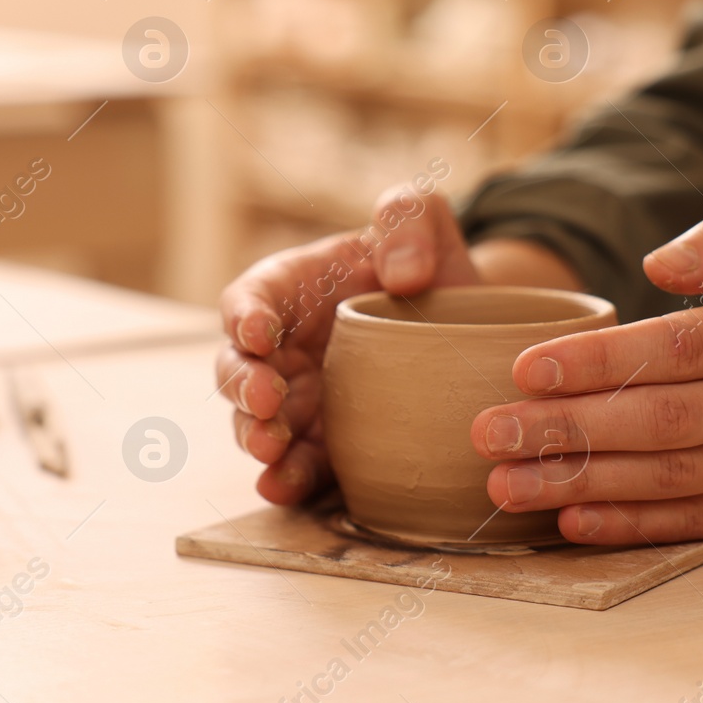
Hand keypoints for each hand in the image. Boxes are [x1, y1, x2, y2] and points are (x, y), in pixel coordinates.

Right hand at [217, 185, 479, 504]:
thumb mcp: (421, 218)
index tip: (258, 333)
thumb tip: (404, 275)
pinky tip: (285, 484)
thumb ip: (407, 218)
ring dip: (256, 437)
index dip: (245, 315)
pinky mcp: (325, 442)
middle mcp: (284, 347)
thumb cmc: (427, 261)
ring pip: (256, 422)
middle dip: (244, 387)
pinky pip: (298, 463)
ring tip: (271, 450)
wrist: (463, 319)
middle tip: (266, 401)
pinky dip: (288, 476)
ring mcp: (300, 398)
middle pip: (238, 368)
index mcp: (292, 287)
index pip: (250, 298)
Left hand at [470, 214, 702, 544]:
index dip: (597, 362)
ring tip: (503, 480)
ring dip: (578, 482)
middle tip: (487, 430)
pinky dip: (627, 524)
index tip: (524, 368)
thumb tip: (653, 264)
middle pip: (660, 420)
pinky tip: (568, 519)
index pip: (677, 349)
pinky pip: (692, 521)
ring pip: (668, 477)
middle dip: (565, 428)